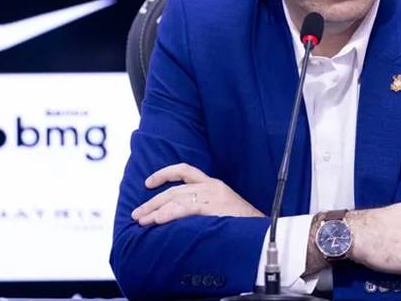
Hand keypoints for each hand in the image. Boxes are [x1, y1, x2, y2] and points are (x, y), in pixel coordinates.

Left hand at [131, 163, 264, 224]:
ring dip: (155, 210)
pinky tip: (158, 221)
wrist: (264, 230)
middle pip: (174, 189)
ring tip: (141, 220)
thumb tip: (179, 215)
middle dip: (152, 201)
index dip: (165, 174)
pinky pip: (186, 209)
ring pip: (176, 198)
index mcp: (213, 184)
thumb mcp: (223, 208)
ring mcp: (212, 196)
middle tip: (137, 214)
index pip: (185, 170)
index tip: (148, 183)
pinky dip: (169, 214)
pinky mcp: (214, 207)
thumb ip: (204, 206)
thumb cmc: (243, 223)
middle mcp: (211, 186)